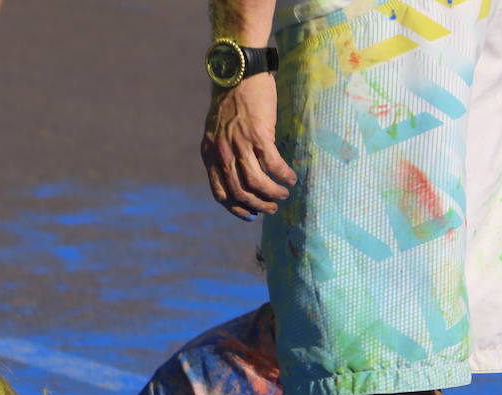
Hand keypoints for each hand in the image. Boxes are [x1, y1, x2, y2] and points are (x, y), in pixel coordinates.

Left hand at [200, 75, 295, 220]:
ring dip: (273, 194)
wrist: (238, 72)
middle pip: (240, 192)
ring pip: (257, 183)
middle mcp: (222, 152)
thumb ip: (221, 151)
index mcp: (210, 154)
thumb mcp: (217, 130)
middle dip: (258, 206)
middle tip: (272, 208)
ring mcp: (240, 144)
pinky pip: (273, 165)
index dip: (236, 208)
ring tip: (283, 195)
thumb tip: (236, 171)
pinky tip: (291, 178)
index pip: (220, 193)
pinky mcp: (259, 135)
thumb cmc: (231, 100)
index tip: (250, 215)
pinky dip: (284, 176)